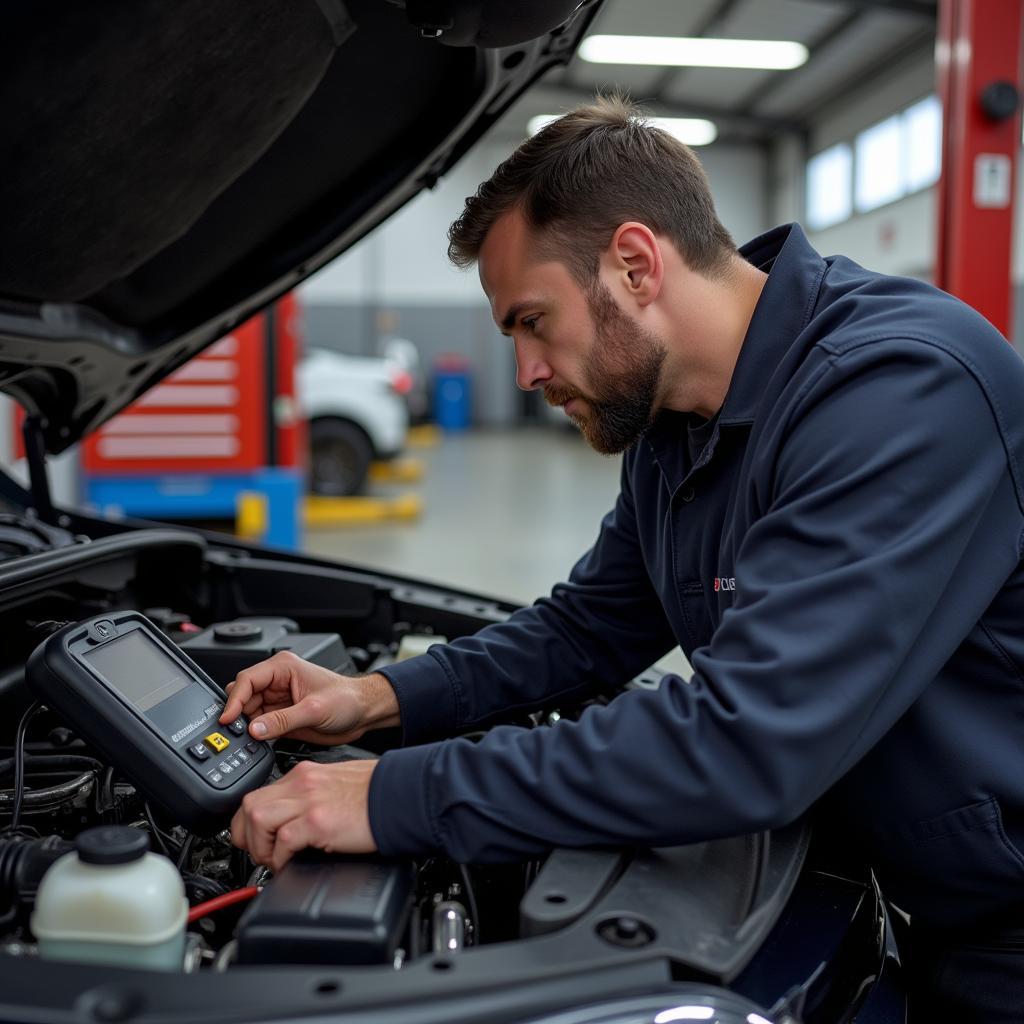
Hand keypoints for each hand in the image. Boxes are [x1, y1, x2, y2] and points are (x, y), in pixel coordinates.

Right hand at [219, 651, 399, 744]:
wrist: (363, 713)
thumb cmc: (347, 699)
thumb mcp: (314, 710)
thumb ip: (283, 720)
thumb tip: (255, 728)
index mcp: (283, 668)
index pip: (247, 680)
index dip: (234, 700)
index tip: (228, 718)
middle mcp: (277, 682)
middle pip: (242, 696)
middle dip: (238, 713)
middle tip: (238, 731)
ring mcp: (277, 701)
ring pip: (247, 713)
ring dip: (246, 726)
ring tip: (249, 738)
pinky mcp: (280, 718)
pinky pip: (259, 726)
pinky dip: (255, 734)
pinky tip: (258, 741)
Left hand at [231, 759, 376, 868]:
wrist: (401, 796)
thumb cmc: (377, 793)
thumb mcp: (336, 786)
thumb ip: (312, 798)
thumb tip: (295, 823)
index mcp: (305, 775)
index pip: (260, 794)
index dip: (251, 822)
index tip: (257, 839)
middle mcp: (303, 783)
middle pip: (250, 805)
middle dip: (247, 835)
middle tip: (261, 853)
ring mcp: (309, 801)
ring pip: (257, 819)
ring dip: (260, 847)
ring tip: (275, 860)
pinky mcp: (318, 821)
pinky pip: (283, 841)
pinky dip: (281, 859)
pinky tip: (292, 864)